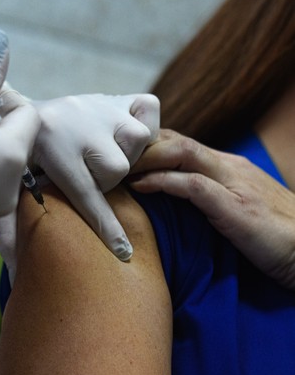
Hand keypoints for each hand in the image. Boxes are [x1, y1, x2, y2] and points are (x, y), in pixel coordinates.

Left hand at [0, 93, 159, 283]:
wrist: (17, 113)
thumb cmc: (18, 160)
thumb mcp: (9, 190)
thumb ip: (10, 229)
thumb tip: (14, 273)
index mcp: (51, 150)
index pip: (86, 195)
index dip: (106, 226)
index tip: (123, 251)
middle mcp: (78, 125)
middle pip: (117, 168)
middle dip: (104, 179)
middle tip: (83, 172)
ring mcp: (99, 107)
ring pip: (136, 140)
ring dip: (123, 152)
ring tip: (99, 152)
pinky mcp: (112, 96)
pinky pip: (147, 109)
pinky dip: (144, 121)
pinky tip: (120, 131)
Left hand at [129, 129, 294, 288]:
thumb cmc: (269, 234)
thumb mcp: (231, 208)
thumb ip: (203, 197)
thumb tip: (164, 197)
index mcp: (224, 166)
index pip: (178, 141)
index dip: (144, 144)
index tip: (114, 154)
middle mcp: (227, 166)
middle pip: (174, 140)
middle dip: (137, 144)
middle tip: (105, 156)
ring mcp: (233, 183)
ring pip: (181, 152)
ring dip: (144, 157)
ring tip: (115, 168)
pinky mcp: (237, 206)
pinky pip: (193, 185)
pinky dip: (163, 181)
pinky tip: (140, 186)